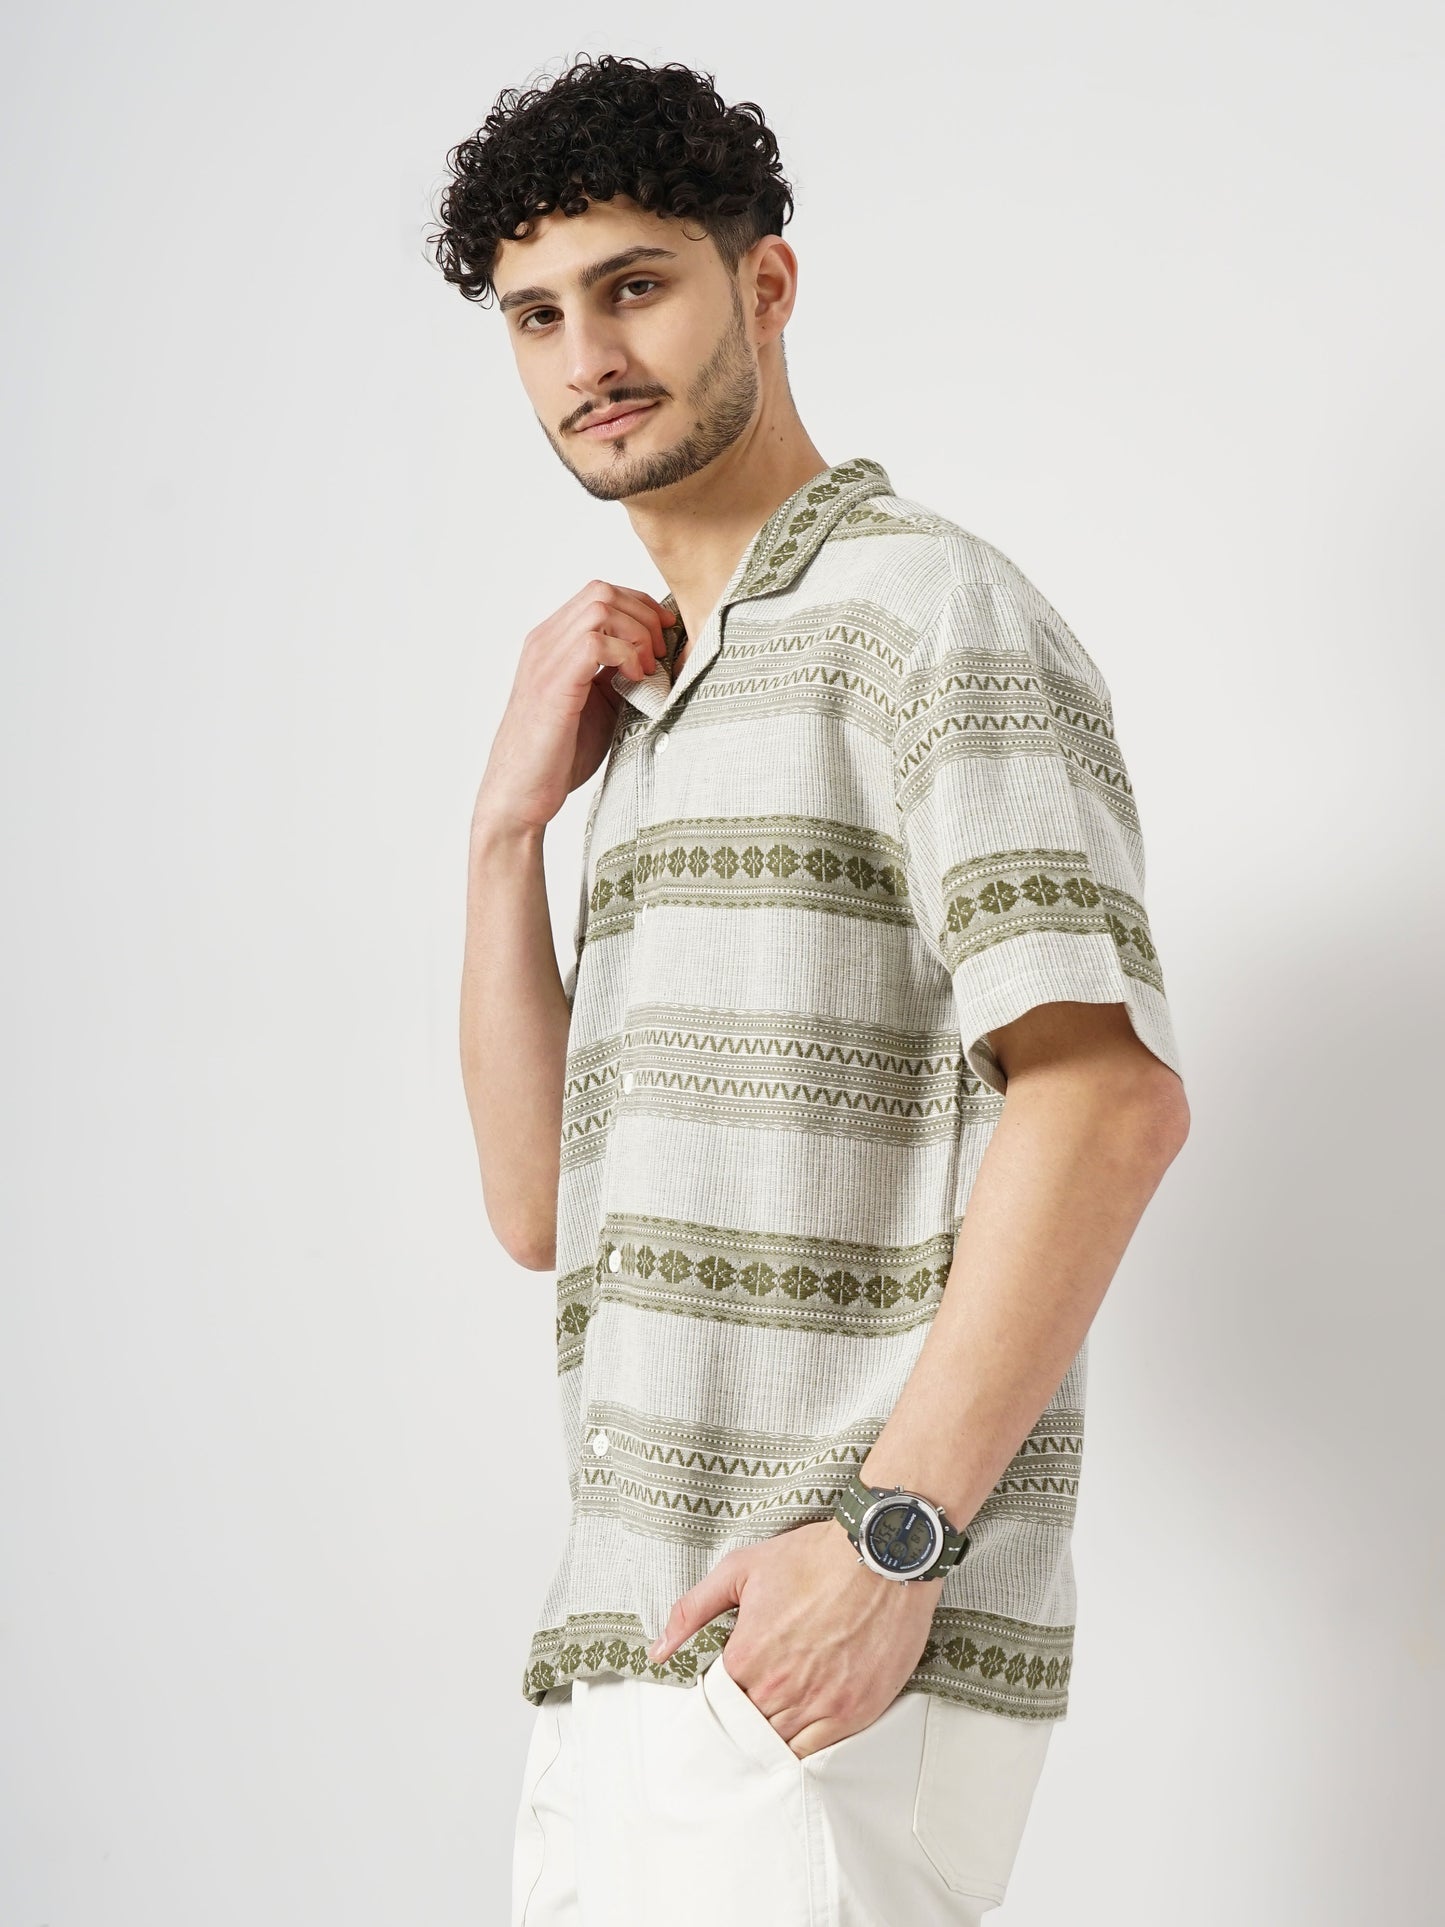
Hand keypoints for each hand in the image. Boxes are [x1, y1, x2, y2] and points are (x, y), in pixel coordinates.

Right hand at [472, 580, 675, 837]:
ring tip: (647, 668)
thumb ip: (621, 674)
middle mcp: (544, 643)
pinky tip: (635, 680)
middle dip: (644, 616)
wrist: (521, 794)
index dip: (640, 605)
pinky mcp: (552, 685)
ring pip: (600, 608)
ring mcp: (545, 661)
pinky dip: (625, 655)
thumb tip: (664, 658)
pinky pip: (594, 643)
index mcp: (552, 642)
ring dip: (636, 634)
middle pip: (602, 592)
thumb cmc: (559, 754)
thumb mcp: (600, 704)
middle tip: (661, 654)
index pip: (600, 594)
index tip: (665, 634)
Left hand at [647, 1519, 942, 1758]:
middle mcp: (780, 1688)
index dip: (720, 1695)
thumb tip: (660, 1650)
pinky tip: (800, 1733)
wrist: (880, 1554)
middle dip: (744, 1717)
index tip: (729, 1687)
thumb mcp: (741, 1570)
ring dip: (772, 1735)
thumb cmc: (814, 1558)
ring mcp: (820, 1704)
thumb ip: (693, 1610)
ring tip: (775, 1716)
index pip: (717, 1700)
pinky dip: (804, 1748)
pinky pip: (817, 1752)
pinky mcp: (855, 1712)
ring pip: (779, 1745)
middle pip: (746, 1727)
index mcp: (747, 1656)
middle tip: (752, 1703)